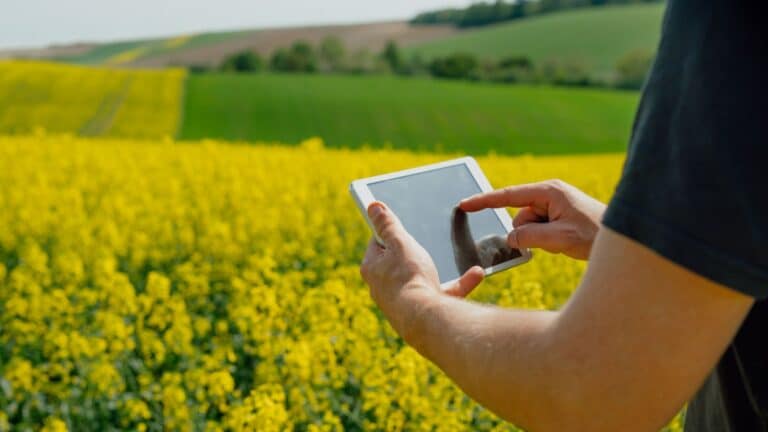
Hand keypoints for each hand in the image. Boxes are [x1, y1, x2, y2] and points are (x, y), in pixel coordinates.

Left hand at [360, 202, 484, 340]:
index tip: (403, 226)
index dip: (391, 232)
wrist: (425, 319)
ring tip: (455, 256)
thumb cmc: (409, 277)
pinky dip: (459, 284)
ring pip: (423, 279)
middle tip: (428, 240)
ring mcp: (403, 302)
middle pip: (399, 262)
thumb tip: (372, 206)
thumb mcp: (400, 242)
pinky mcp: (423, 313)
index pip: (377, 243)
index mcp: (372, 268)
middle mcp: (383, 288)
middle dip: (415, 252)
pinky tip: (476, 273)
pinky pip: (443, 294)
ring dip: (441, 268)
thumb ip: (388, 224)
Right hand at [460, 180, 605, 259]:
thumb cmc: (595, 235)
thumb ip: (529, 237)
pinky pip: (539, 231)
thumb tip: (510, 238)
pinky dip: (546, 240)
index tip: (464, 204)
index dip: (484, 201)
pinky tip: (566, 242)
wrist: (623, 239)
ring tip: (565, 242)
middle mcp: (549, 194)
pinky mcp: (558, 216)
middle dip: (529, 233)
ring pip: (528, 227)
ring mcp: (554, 205)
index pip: (508, 196)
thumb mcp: (559, 238)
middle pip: (520, 218)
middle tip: (555, 240)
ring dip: (540, 239)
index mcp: (549, 191)